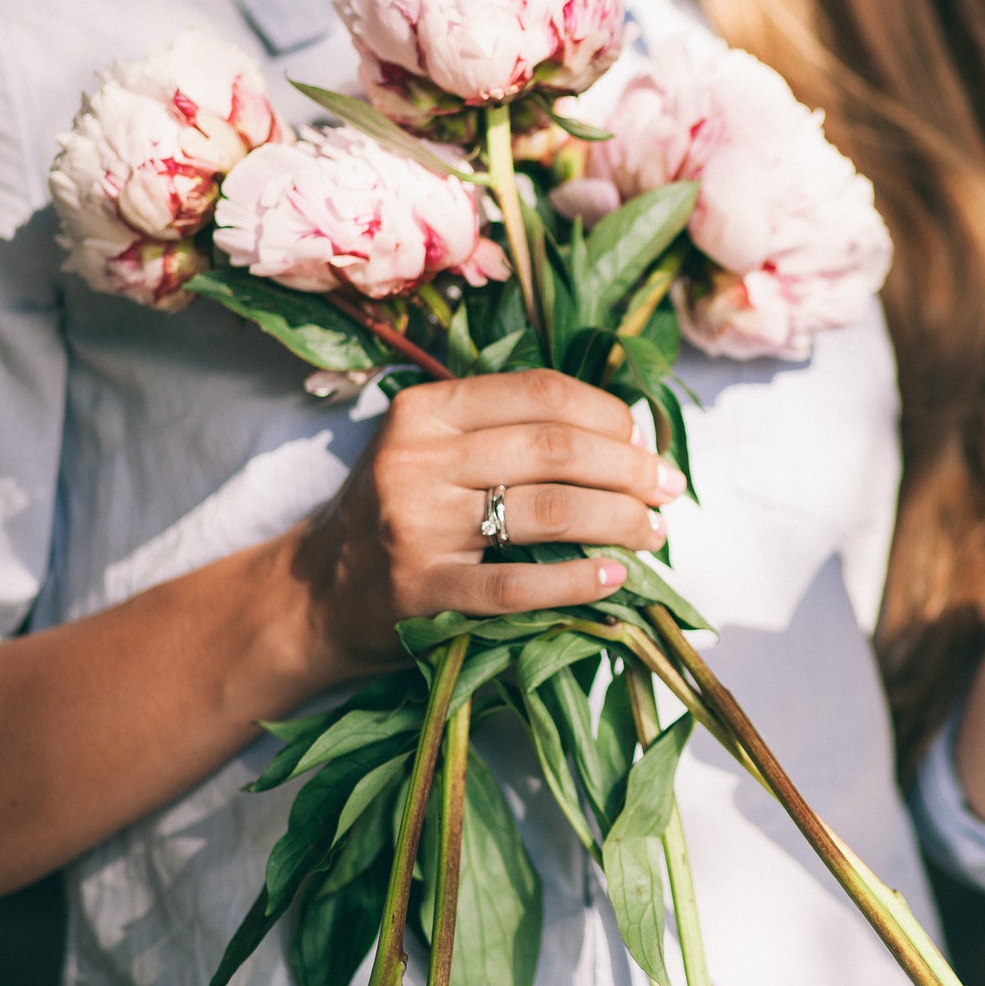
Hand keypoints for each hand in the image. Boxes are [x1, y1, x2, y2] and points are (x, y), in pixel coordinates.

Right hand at [291, 368, 684, 674]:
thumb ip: (508, 430)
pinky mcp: (422, 592)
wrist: (316, 592)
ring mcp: (417, 527)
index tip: (644, 440)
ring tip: (654, 533)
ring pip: (550, 511)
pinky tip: (615, 578)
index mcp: (425, 410)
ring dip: (620, 521)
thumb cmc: (399, 511)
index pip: (540, 393)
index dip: (608, 414)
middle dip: (629, 469)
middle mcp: (417, 460)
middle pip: (556, 449)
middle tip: (667, 490)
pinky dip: (578, 581)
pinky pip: (519, 585)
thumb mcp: (434, 449)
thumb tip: (628, 432)